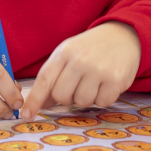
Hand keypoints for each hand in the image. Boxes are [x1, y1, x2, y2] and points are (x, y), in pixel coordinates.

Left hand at [20, 22, 140, 119]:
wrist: (124, 35)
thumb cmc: (92, 48)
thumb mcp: (70, 54)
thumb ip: (55, 76)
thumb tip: (42, 104)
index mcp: (64, 52)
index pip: (44, 79)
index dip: (34, 99)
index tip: (26, 115)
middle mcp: (80, 60)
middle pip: (61, 96)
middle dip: (67, 97)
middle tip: (78, 85)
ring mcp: (98, 70)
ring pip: (81, 102)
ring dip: (87, 97)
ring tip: (94, 81)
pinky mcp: (115, 80)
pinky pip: (102, 103)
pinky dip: (103, 98)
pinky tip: (107, 83)